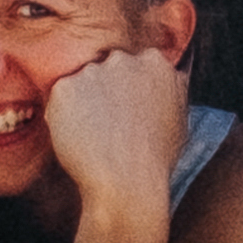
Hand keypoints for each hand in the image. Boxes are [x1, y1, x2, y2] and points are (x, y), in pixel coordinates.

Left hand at [41, 44, 192, 242]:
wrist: (126, 183)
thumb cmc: (157, 158)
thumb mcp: (181, 114)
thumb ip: (172, 87)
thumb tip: (173, 74)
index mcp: (155, 62)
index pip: (135, 64)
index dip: (128, 88)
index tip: (126, 109)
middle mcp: (123, 59)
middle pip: (106, 68)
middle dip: (105, 90)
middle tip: (108, 124)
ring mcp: (92, 72)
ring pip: (82, 84)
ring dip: (84, 103)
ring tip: (93, 136)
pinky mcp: (64, 88)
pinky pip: (61, 100)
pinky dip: (64, 117)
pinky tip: (78, 138)